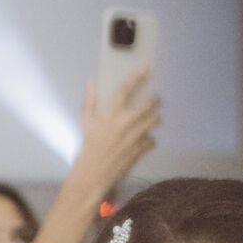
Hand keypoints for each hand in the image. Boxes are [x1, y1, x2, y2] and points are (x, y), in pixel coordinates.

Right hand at [74, 70, 160, 194]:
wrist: (94, 173)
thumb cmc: (89, 146)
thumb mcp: (85, 122)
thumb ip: (90, 101)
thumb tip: (92, 83)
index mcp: (110, 113)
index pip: (125, 89)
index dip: (136, 77)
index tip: (145, 70)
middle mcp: (124, 123)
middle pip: (147, 104)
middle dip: (155, 99)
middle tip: (157, 98)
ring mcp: (134, 137)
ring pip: (154, 121)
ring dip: (156, 117)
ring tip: (155, 116)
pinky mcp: (139, 151)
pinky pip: (152, 140)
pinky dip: (151, 138)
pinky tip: (146, 138)